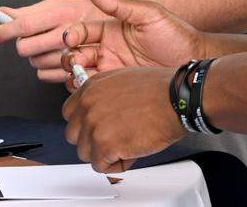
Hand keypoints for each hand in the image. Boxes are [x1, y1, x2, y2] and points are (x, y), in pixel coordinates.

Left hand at [0, 0, 107, 82]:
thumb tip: (5, 12)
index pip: (26, 24)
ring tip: (45, 48)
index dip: (6, 31)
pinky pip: (46, 76)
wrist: (113, 26)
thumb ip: (30, 10)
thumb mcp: (58, 3)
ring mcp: (73, 53)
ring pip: (36, 63)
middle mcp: (68, 32)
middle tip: (30, 39)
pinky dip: (44, 70)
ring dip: (35, 57)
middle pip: (27, 47)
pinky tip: (52, 59)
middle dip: (23, 45)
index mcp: (62, 13)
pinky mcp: (77, 70)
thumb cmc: (83, 13)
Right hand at [61, 0, 203, 89]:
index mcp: (112, 30)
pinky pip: (96, 89)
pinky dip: (87, 90)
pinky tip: (90, 88)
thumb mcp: (148, 14)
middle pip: (76, 53)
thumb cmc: (175, 33)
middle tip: (76, 61)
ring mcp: (113, 68)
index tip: (71, 38)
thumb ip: (119, 5)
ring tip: (81, 75)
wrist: (193, 60)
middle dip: (70, 56)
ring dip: (75, 74)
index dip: (73, 34)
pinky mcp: (119, 86)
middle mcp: (108, 49)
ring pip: (82, 73)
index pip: (82, 31)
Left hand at [62, 66, 183, 172]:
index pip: (70, 113)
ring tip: (127, 143)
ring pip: (86, 153)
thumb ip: (104, 95)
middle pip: (74, 136)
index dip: (84, 125)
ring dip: (105, 154)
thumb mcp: (122, 80)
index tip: (96, 128)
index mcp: (91, 87)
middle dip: (92, 141)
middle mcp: (88, 104)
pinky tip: (132, 151)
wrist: (176, 99)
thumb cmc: (159, 89)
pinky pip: (100, 166)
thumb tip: (99, 111)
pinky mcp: (104, 145)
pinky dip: (117, 164)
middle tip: (114, 139)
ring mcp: (94, 125)